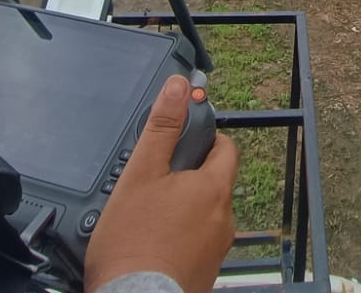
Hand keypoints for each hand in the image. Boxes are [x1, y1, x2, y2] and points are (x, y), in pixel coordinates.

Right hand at [84, 74, 238, 292]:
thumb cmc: (133, 244)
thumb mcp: (142, 173)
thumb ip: (163, 128)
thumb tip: (181, 88)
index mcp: (213, 189)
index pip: (226, 149)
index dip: (207, 140)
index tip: (185, 142)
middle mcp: (224, 219)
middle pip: (214, 184)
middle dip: (190, 178)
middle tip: (157, 183)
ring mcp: (216, 249)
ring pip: (204, 216)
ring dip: (184, 211)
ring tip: (149, 217)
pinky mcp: (205, 273)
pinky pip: (197, 245)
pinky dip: (180, 239)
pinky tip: (154, 243)